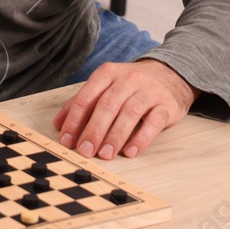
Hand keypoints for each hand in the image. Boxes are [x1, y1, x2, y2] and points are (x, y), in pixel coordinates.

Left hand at [52, 58, 195, 160]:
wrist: (171, 75)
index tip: (67, 140)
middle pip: (107, 105)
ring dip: (115, 137)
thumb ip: (83, 103)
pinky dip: (141, 138)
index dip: (74, 120)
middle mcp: (128, 79)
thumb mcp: (106, 86)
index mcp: (108, 73)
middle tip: (85, 151)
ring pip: (129, 114)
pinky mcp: (166, 105)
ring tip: (105, 155)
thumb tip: (59, 124)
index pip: (87, 97)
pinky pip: (153, 122)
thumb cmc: (131, 85)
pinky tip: (130, 152)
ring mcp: (148, 91)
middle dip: (94, 130)